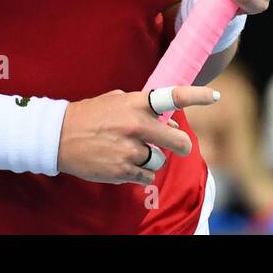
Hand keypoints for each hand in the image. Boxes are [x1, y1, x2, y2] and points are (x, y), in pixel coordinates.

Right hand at [56, 86, 217, 185]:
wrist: (57, 137)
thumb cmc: (90, 116)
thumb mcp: (116, 102)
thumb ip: (145, 110)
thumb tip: (172, 125)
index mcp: (135, 104)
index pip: (172, 97)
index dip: (196, 96)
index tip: (214, 97)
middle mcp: (135, 126)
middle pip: (177, 141)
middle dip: (181, 145)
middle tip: (180, 147)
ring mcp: (128, 151)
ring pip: (160, 160)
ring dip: (153, 158)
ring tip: (134, 152)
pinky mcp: (121, 171)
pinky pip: (145, 176)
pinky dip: (141, 172)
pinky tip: (125, 163)